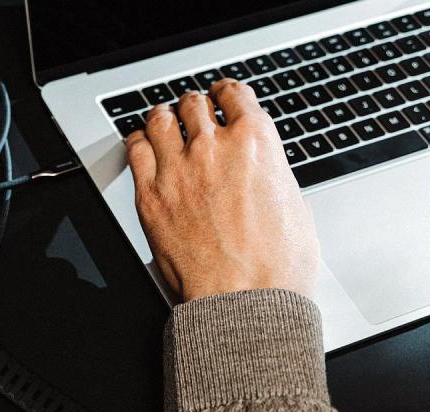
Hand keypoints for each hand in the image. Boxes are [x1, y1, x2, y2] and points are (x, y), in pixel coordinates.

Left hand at [125, 79, 319, 301]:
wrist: (244, 299)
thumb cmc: (275, 266)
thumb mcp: (295, 205)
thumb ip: (272, 175)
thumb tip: (264, 173)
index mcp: (256, 142)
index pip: (234, 95)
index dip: (226, 93)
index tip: (222, 96)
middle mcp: (213, 147)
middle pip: (194, 104)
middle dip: (195, 106)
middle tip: (194, 113)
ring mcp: (177, 170)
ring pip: (160, 119)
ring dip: (164, 116)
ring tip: (164, 121)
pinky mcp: (150, 195)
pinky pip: (135, 149)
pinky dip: (138, 140)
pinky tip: (142, 144)